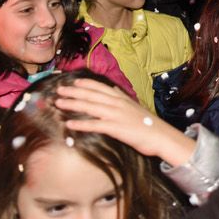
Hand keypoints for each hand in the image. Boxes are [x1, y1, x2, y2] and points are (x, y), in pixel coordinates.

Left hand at [55, 79, 195, 169]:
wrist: (160, 136)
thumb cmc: (148, 124)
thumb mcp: (135, 106)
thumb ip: (122, 98)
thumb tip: (114, 89)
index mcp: (121, 98)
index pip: (100, 87)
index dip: (85, 84)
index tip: (73, 82)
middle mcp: (117, 104)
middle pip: (91, 95)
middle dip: (73, 92)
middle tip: (58, 90)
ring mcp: (115, 115)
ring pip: (90, 107)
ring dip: (73, 105)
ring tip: (58, 104)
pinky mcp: (115, 128)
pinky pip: (94, 125)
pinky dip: (81, 124)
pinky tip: (69, 125)